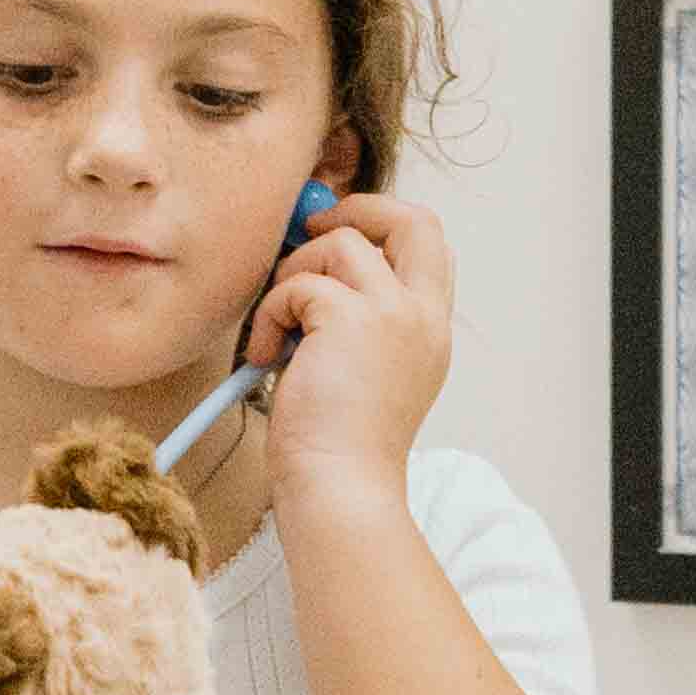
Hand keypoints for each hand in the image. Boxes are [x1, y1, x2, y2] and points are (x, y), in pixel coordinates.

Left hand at [251, 187, 456, 495]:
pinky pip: (297, 284)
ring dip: (293, 277)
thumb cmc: (337, 447)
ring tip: (279, 329)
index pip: (430, 244)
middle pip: (413, 220)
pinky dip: (270, 314)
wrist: (339, 487)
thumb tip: (311, 272)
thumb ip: (357, 321)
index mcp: (430, 330)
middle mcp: (423, 316)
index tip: (336, 234)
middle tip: (308, 230)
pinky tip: (265, 357)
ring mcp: (393, 314)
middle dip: (358, 207)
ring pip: (339, 244)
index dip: (383, 222)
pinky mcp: (350, 318)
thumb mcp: (363, 372)